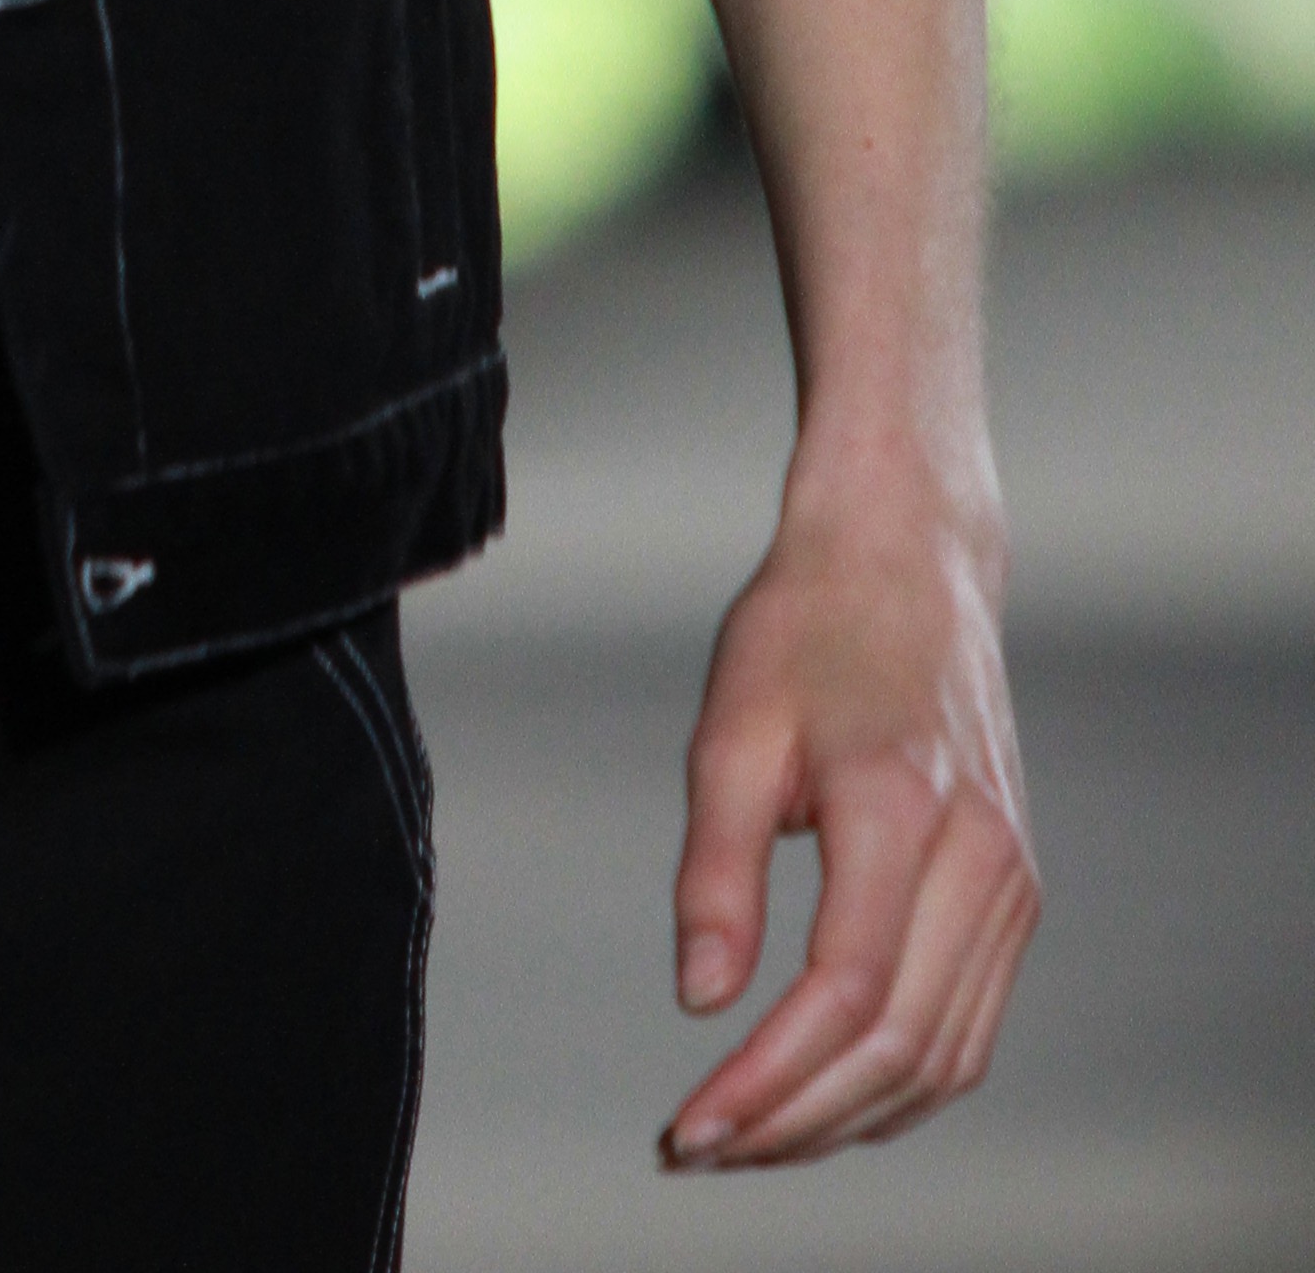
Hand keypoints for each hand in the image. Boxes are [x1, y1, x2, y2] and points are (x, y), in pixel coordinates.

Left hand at [661, 446, 1038, 1166]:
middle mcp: (979, 858)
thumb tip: (702, 998)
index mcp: (902, 806)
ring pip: (944, 1057)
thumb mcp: (731, 725)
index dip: (766, 1082)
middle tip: (703, 1150)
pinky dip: (900, 1084)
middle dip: (797, 1122)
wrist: (909, 556)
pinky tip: (827, 1097)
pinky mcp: (1016, 892)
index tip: (691, 1127)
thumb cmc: (811, 623)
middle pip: (900, 1047)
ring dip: (848, 1120)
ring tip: (752, 1138)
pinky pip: (968, 1026)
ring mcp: (1012, 881)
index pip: (844, 994)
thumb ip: (716, 867)